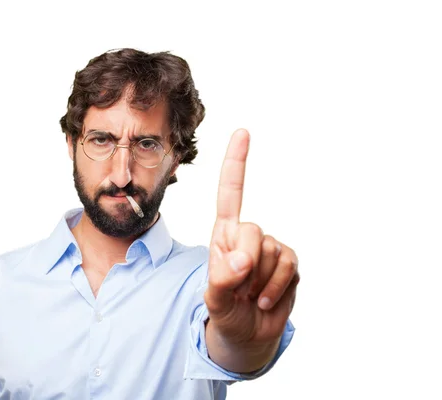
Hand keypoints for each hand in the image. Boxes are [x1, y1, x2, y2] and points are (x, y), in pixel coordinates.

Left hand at [204, 129, 298, 346]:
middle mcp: (248, 236)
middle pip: (253, 230)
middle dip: (246, 261)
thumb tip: (243, 261)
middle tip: (239, 286)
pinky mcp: (290, 264)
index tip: (242, 132)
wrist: (248, 334)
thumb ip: (222, 278)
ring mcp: (271, 249)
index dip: (236, 163)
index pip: (230, 193)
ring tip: (250, 295)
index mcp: (224, 234)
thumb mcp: (214, 298)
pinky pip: (289, 267)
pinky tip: (266, 299)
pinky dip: (276, 288)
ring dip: (260, 281)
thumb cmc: (225, 311)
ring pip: (272, 251)